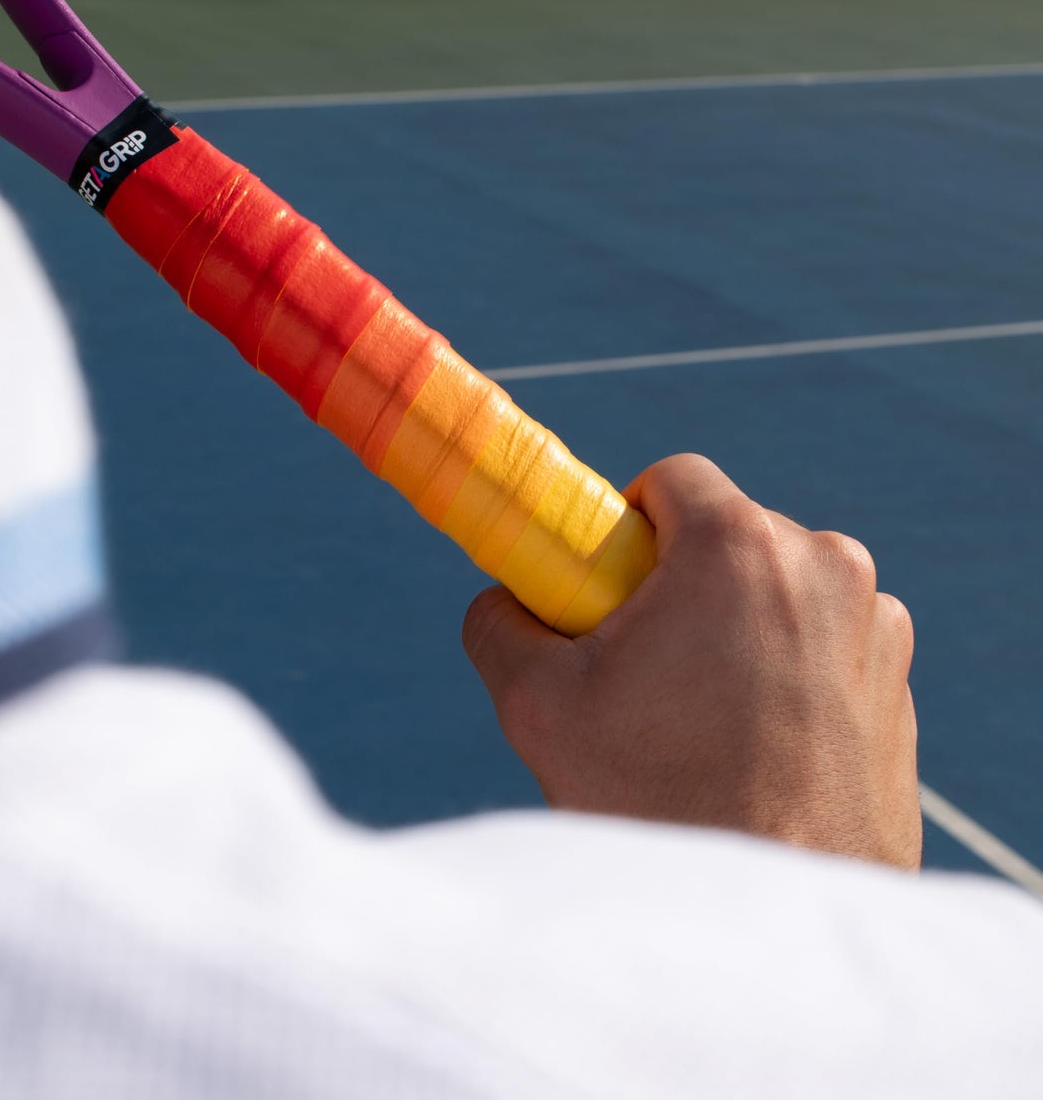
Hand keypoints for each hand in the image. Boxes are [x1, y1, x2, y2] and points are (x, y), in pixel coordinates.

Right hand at [463, 453, 920, 868]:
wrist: (772, 919)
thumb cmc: (660, 801)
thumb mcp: (538, 702)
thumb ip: (499, 619)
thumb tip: (503, 598)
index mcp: (740, 546)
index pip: (672, 479)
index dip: (628, 523)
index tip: (609, 583)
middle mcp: (827, 566)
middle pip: (727, 534)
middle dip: (681, 579)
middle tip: (645, 660)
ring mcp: (875, 626)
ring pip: (778, 588)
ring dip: (736, 624)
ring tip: (699, 714)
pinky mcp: (898, 683)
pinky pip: (823, 642)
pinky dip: (785, 669)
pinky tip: (752, 740)